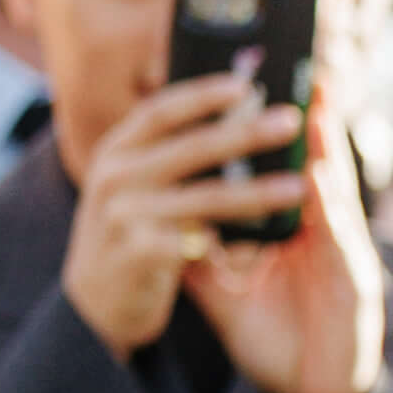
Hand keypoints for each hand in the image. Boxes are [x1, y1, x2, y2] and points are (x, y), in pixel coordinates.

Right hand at [64, 68, 330, 367]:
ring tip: (299, 187)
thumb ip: (166, 155)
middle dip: (246, 132)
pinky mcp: (138, 255)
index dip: (203, 94)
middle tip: (291, 121)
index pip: (161, 111)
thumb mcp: (133, 187)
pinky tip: (269, 239)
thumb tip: (229, 111)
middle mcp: (114, 177)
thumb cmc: (129, 237)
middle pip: (190, 147)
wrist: (93, 309)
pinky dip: (235, 241)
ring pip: (204, 198)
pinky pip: (200, 243)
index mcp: (116, 152)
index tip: (246, 83)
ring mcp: (123, 216)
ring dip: (257, 191)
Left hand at [190, 27, 387, 392]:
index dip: (274, 127)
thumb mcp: (230, 290)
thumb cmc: (279, 341)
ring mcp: (339, 253)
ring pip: (331, 188)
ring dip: (326, 143)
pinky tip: (317, 174)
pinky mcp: (355, 281)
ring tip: (314, 99)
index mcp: (292, 230)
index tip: (256, 82)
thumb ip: (203, 252)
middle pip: (314, 162)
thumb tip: (163, 221)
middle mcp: (319, 232)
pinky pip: (338, 235)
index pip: (283, 166)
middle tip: (298, 65)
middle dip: (309, 114)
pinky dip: (329, 202)